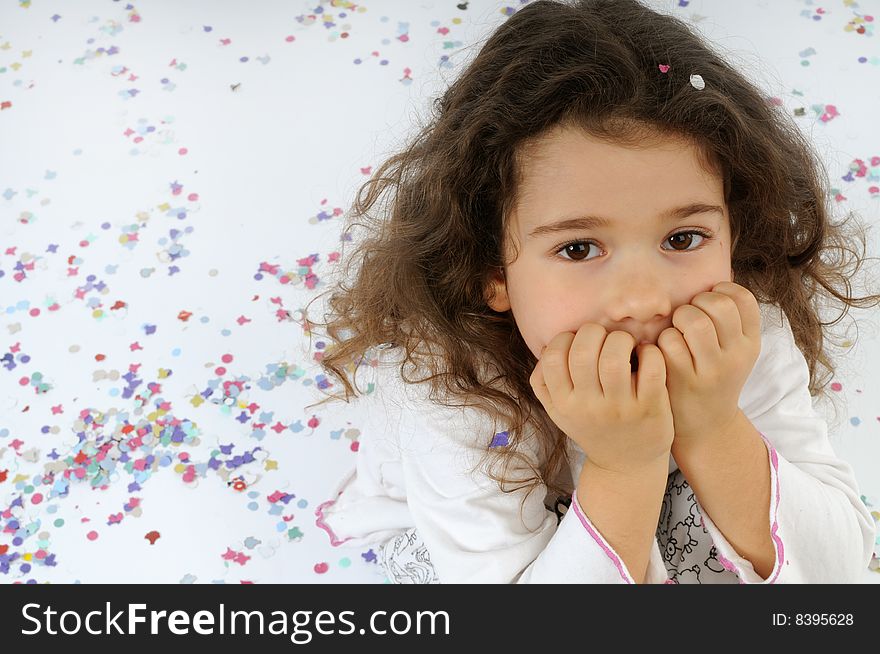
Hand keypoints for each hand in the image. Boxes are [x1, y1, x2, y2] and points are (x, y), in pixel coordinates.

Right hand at [530, 323, 674, 475]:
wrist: (627, 466)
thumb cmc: (593, 428)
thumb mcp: (559, 412)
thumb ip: (543, 383)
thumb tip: (544, 348)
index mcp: (564, 404)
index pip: (552, 357)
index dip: (565, 339)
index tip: (577, 343)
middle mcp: (588, 407)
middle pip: (582, 352)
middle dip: (593, 332)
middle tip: (604, 339)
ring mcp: (620, 408)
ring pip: (614, 357)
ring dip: (620, 340)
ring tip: (625, 345)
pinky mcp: (650, 408)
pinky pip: (651, 367)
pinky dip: (650, 353)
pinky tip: (646, 356)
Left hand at [656, 281, 761, 448]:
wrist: (705, 426)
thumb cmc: (711, 377)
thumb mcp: (733, 351)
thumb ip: (727, 321)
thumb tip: (706, 283)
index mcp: (750, 343)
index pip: (742, 298)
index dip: (720, 292)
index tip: (708, 305)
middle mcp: (737, 355)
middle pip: (718, 305)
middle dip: (696, 303)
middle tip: (688, 318)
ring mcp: (712, 369)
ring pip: (693, 320)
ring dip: (678, 319)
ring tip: (676, 332)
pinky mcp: (685, 380)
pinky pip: (669, 342)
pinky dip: (662, 340)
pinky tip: (664, 351)